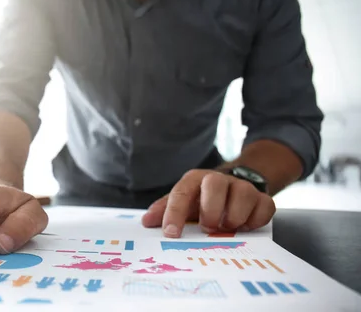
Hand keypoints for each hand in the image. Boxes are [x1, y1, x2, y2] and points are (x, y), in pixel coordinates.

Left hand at [141, 170, 274, 236]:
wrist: (232, 186)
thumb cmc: (201, 198)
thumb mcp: (182, 202)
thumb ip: (164, 210)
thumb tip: (146, 222)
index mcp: (195, 180)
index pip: (182, 192)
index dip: (174, 213)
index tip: (170, 233)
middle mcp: (219, 179)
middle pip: (216, 183)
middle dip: (211, 208)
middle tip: (208, 227)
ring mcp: (242, 187)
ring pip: (244, 193)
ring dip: (235, 216)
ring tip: (227, 228)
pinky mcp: (262, 197)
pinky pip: (265, 206)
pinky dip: (256, 220)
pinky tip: (246, 227)